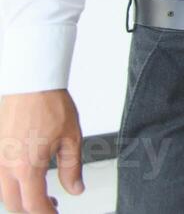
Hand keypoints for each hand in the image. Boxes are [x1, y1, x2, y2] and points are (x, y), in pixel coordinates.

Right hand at [0, 90, 83, 213]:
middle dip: (31, 211)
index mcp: (27, 167)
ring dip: (19, 199)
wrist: (31, 83)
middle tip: (50, 206)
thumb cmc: (50, 105)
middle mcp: (6, 166)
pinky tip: (25, 177)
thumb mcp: (71, 139)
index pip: (34, 205)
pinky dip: (10, 184)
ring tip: (39, 192)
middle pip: (14, 205)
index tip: (55, 213)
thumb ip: (72, 168)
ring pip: (3, 192)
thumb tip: (75, 189)